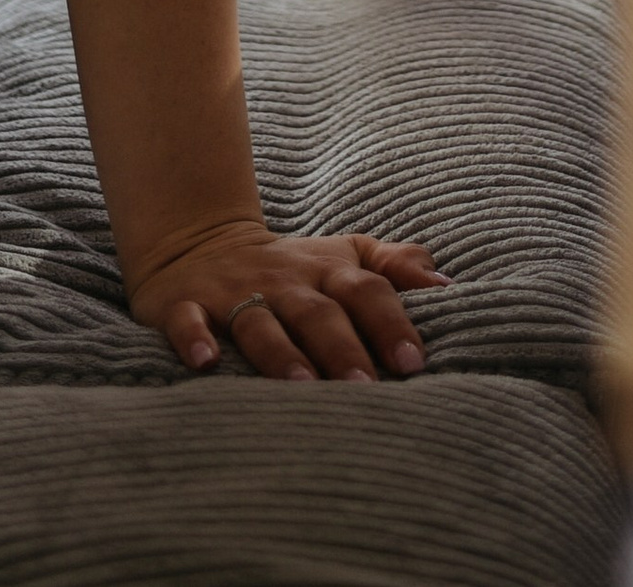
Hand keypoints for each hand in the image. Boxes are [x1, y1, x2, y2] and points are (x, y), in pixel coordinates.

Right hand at [129, 211, 447, 381]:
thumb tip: (447, 285)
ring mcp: (234, 293)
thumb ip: (395, 267)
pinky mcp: (185, 304)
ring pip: (260, 322)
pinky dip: (195, 339)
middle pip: (318, 313)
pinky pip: (188, 320)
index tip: (414, 363)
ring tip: (302, 388)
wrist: (200, 243)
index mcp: (327, 272)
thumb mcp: (345, 256)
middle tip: (366, 390)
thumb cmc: (292, 268)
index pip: (367, 291)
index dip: (391, 322)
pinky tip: (206, 362)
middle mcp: (285, 282)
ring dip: (280, 354)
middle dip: (343, 349)